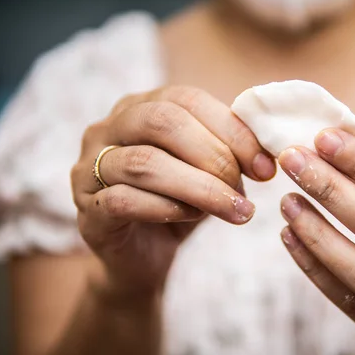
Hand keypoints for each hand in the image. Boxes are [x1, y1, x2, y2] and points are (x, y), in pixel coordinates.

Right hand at [71, 86, 275, 294]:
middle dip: (215, 155)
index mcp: (142, 106)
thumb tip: (268, 154)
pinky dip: (167, 208)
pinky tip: (192, 217)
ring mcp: (90, 166)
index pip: (188, 99)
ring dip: (200, 187)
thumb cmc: (181, 203)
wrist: (145, 256)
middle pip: (162, 121)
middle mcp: (109, 127)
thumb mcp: (210, 172)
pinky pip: (124, 200)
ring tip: (235, 210)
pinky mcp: (87, 207)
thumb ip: (230, 152)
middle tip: (247, 188)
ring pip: (144, 162)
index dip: (232, 130)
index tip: (266, 166)